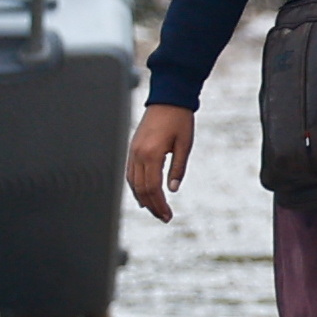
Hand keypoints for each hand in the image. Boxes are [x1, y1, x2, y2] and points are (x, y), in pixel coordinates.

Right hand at [128, 103, 195, 220]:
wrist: (168, 98)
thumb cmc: (180, 119)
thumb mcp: (185, 144)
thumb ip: (178, 168)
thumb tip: (172, 190)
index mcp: (151, 154)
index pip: (152, 188)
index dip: (159, 204)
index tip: (168, 216)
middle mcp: (137, 154)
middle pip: (141, 189)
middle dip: (152, 205)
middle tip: (164, 217)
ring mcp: (132, 151)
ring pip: (132, 182)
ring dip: (143, 198)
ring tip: (155, 210)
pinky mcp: (133, 148)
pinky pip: (130, 173)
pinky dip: (136, 186)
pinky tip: (143, 195)